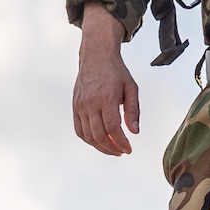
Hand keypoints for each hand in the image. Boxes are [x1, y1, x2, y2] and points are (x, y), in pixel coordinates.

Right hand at [73, 5, 138, 155]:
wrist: (96, 57)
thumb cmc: (116, 72)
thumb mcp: (131, 88)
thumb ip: (133, 110)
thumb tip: (134, 132)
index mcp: (107, 98)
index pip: (112, 128)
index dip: (121, 142)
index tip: (129, 149)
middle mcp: (91, 103)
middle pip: (98, 134)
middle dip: (111, 148)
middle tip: (122, 152)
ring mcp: (80, 105)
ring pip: (87, 135)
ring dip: (100, 146)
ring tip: (112, 149)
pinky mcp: (75, 106)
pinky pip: (79, 129)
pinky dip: (88, 139)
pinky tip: (99, 141)